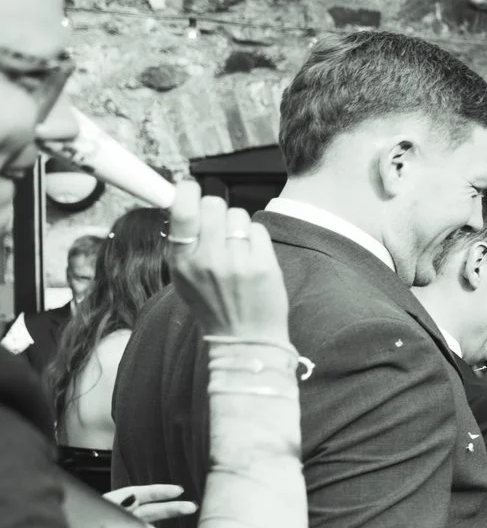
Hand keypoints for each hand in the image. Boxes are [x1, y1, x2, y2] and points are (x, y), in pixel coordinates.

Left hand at [103, 483, 195, 526]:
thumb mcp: (98, 513)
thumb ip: (116, 505)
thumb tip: (134, 497)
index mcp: (110, 507)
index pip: (137, 494)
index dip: (159, 491)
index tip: (179, 490)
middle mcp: (118, 520)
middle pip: (149, 511)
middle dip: (171, 509)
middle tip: (192, 507)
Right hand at [164, 180, 289, 345]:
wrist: (244, 339)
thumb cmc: (213, 305)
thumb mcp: (183, 278)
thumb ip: (181, 243)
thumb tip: (182, 203)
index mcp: (182, 261)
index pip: (182, 210)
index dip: (186, 191)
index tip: (189, 187)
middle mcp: (207, 260)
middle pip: (214, 203)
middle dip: (217, 209)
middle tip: (219, 226)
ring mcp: (236, 262)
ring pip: (238, 214)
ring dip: (238, 225)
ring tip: (237, 249)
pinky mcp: (263, 265)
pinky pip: (258, 229)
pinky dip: (256, 238)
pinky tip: (252, 257)